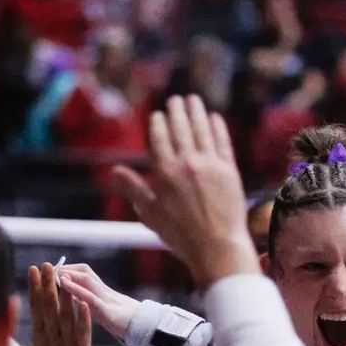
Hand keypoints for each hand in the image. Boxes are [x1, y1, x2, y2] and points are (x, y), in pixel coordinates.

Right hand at [27, 263, 91, 345]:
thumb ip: (41, 334)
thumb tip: (37, 316)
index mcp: (41, 338)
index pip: (37, 308)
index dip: (35, 288)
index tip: (33, 270)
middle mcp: (51, 338)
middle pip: (48, 308)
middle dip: (47, 285)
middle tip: (45, 264)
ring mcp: (65, 344)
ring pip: (64, 315)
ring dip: (64, 295)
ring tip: (63, 276)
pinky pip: (82, 332)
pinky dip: (83, 317)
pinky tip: (83, 302)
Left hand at [56, 262, 137, 341]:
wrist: (151, 334)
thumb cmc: (132, 326)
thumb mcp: (112, 313)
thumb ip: (100, 305)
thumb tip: (86, 301)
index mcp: (105, 295)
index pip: (86, 275)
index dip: (70, 270)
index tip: (55, 270)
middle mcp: (106, 294)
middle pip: (85, 272)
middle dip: (67, 268)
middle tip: (50, 269)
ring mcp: (108, 301)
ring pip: (87, 281)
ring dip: (70, 274)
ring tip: (53, 272)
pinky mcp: (110, 313)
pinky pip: (92, 298)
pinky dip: (77, 289)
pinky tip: (64, 285)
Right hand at [111, 95, 257, 286]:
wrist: (217, 246)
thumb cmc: (181, 235)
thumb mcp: (151, 213)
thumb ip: (134, 188)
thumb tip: (114, 171)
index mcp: (165, 172)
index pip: (160, 138)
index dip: (159, 123)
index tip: (158, 114)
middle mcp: (187, 163)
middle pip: (180, 128)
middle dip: (176, 111)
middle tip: (175, 99)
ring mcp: (211, 164)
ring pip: (202, 130)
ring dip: (196, 112)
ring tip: (193, 100)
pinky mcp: (230, 170)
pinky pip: (222, 142)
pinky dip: (217, 128)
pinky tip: (215, 118)